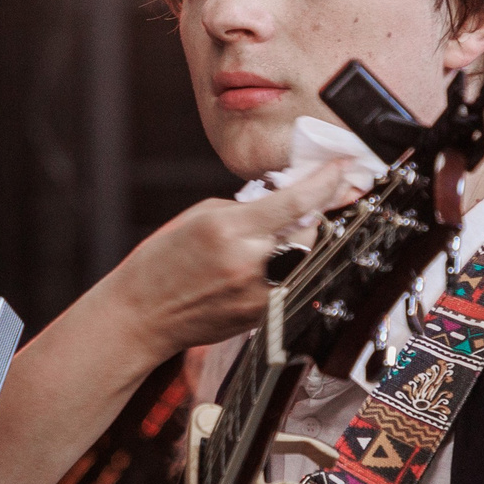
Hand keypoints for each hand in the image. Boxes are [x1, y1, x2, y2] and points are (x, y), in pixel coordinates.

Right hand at [101, 159, 360, 356]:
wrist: (140, 316)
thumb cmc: (161, 263)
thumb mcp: (199, 218)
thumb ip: (245, 208)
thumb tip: (285, 203)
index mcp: (228, 229)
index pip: (295, 201)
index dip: (325, 181)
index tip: (342, 166)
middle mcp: (248, 263)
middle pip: (310, 231)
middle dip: (313, 214)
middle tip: (305, 204)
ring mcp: (258, 295)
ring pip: (305, 259)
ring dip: (300, 242)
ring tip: (271, 240)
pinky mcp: (260, 317)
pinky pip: (289, 283)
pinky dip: (285, 269)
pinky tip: (261, 266)